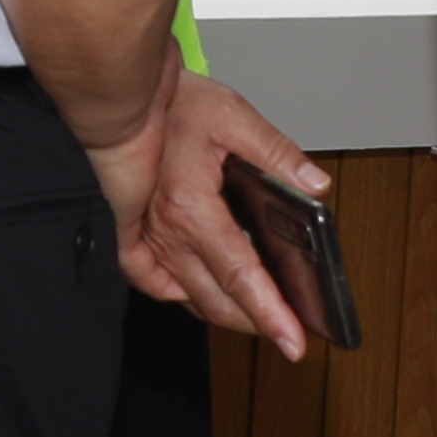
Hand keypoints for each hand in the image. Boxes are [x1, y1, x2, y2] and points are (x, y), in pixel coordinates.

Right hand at [122, 67, 318, 360]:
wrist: (122, 94)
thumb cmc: (169, 103)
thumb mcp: (232, 116)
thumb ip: (276, 153)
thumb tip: (314, 186)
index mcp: (193, 210)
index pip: (241, 276)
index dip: (270, 314)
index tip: (294, 342)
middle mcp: (169, 233)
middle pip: (217, 300)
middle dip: (256, 323)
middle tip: (287, 333)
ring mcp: (149, 237)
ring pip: (189, 297)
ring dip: (225, 312)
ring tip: (257, 315)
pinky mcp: (135, 232)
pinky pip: (154, 282)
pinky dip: (179, 295)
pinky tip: (199, 293)